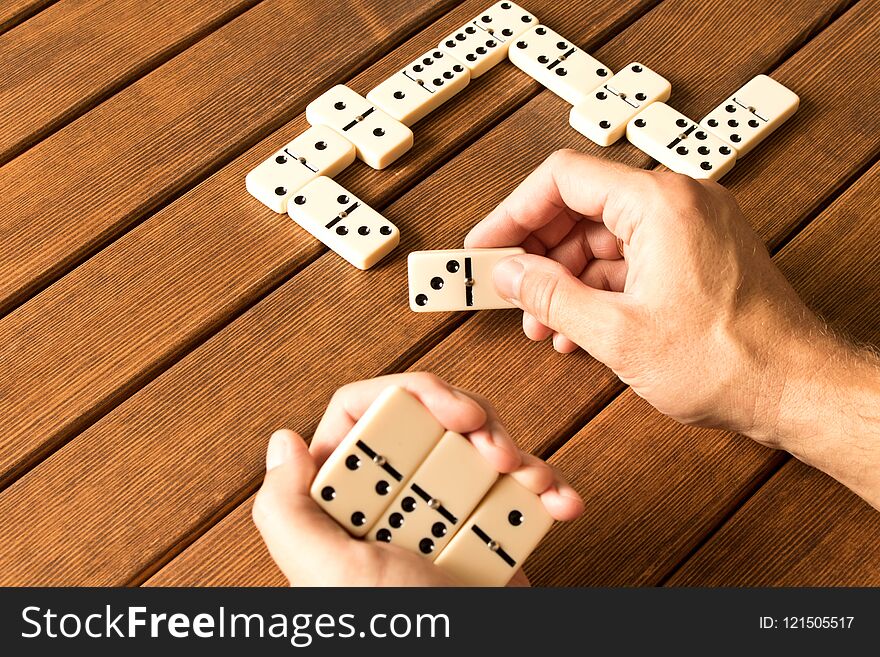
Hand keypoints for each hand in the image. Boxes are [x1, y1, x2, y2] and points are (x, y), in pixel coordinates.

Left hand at [252, 373, 583, 585]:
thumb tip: (285, 442)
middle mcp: (389, 499)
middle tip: (497, 450)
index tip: (456, 413)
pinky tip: (560, 502)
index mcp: (342, 500)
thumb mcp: (325, 573)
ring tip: (532, 480)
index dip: (411, 395)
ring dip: (517, 455)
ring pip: (477, 446)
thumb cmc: (392, 635)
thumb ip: (286, 509)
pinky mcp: (486, 533)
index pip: (363, 411)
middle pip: (429, 420)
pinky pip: (516, 491)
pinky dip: (545, 490)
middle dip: (476, 423)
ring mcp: (441, 514)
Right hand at [465, 149, 825, 439]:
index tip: (487, 245)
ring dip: (566, 279)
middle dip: (538, 255)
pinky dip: (599, 288)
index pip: (562, 180)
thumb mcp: (617, 334)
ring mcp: (689, 228)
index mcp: (658, 203)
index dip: (513, 213)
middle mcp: (677, 203)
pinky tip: (578, 327)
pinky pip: (630, 259)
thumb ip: (551, 297)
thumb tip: (509, 275)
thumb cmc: (729, 360)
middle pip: (580, 209)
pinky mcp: (695, 254)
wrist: (794, 389)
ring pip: (602, 238)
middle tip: (506, 288)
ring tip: (543, 323)